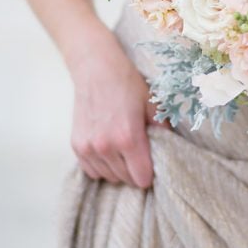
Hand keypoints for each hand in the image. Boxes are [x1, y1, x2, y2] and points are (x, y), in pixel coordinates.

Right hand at [69, 37, 171, 188]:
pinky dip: (102, 166)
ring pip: (109, 177)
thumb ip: (162, 129)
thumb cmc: (127, 83)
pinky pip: (92, 171)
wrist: (96, 68)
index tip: (153, 163)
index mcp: (128, 138)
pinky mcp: (77, 146)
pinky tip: (109, 151)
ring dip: (119, 170)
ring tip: (124, 150)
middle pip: (126, 179)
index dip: (150, 173)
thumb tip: (170, 149)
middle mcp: (106, 147)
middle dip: (136, 171)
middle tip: (141, 154)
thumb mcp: (152, 103)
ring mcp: (88, 148)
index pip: (142, 178)